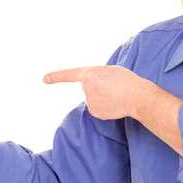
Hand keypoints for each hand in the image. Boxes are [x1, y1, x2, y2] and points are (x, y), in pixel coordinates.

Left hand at [43, 65, 157, 119]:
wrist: (137, 97)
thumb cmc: (127, 81)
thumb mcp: (110, 70)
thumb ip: (96, 75)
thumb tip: (91, 85)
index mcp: (90, 73)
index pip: (69, 74)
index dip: (56, 76)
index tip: (44, 79)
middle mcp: (86, 87)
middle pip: (88, 88)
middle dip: (98, 87)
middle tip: (113, 87)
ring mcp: (89, 101)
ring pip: (92, 99)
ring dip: (102, 97)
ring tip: (116, 95)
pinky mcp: (94, 112)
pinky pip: (96, 108)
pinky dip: (104, 107)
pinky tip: (114, 104)